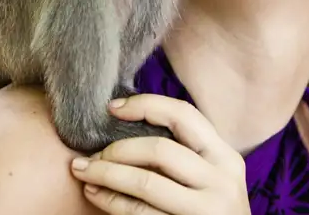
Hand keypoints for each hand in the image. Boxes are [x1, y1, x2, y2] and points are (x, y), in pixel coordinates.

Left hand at [70, 94, 250, 214]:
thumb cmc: (210, 209)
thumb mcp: (210, 176)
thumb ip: (185, 153)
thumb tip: (126, 123)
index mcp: (225, 156)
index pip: (184, 115)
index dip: (145, 105)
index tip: (112, 108)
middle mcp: (221, 180)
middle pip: (160, 149)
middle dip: (118, 149)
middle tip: (93, 154)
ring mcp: (206, 210)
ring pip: (146, 182)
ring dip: (106, 174)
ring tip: (83, 170)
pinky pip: (140, 213)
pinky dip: (112, 201)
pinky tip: (96, 194)